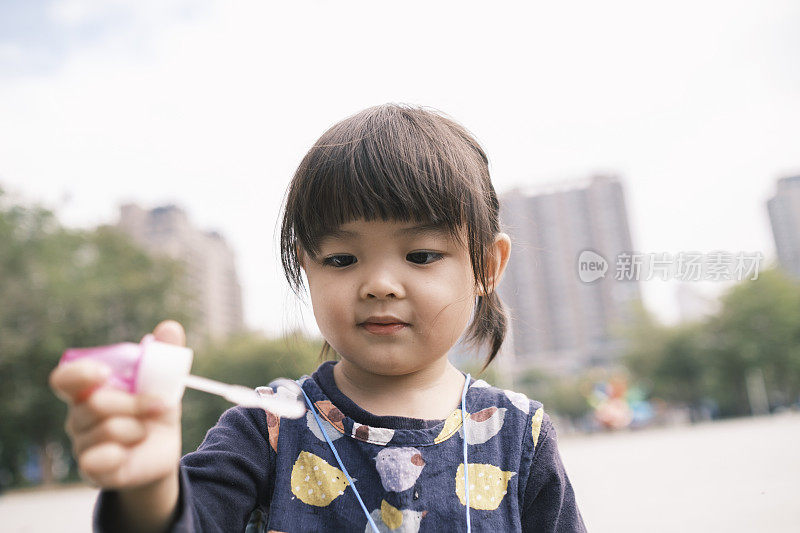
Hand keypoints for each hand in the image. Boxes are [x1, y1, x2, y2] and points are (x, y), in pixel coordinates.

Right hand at [49, 320, 185, 489]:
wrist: (163, 448)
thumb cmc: (154, 408)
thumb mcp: (164, 380)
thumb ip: (164, 353)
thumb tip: (170, 326)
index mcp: (90, 389)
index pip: (65, 378)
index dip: (79, 374)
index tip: (104, 372)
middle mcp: (78, 416)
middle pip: (96, 403)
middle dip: (136, 403)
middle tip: (159, 404)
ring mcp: (83, 444)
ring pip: (108, 430)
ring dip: (139, 427)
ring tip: (145, 431)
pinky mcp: (92, 470)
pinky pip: (96, 461)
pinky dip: (119, 453)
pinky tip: (127, 453)